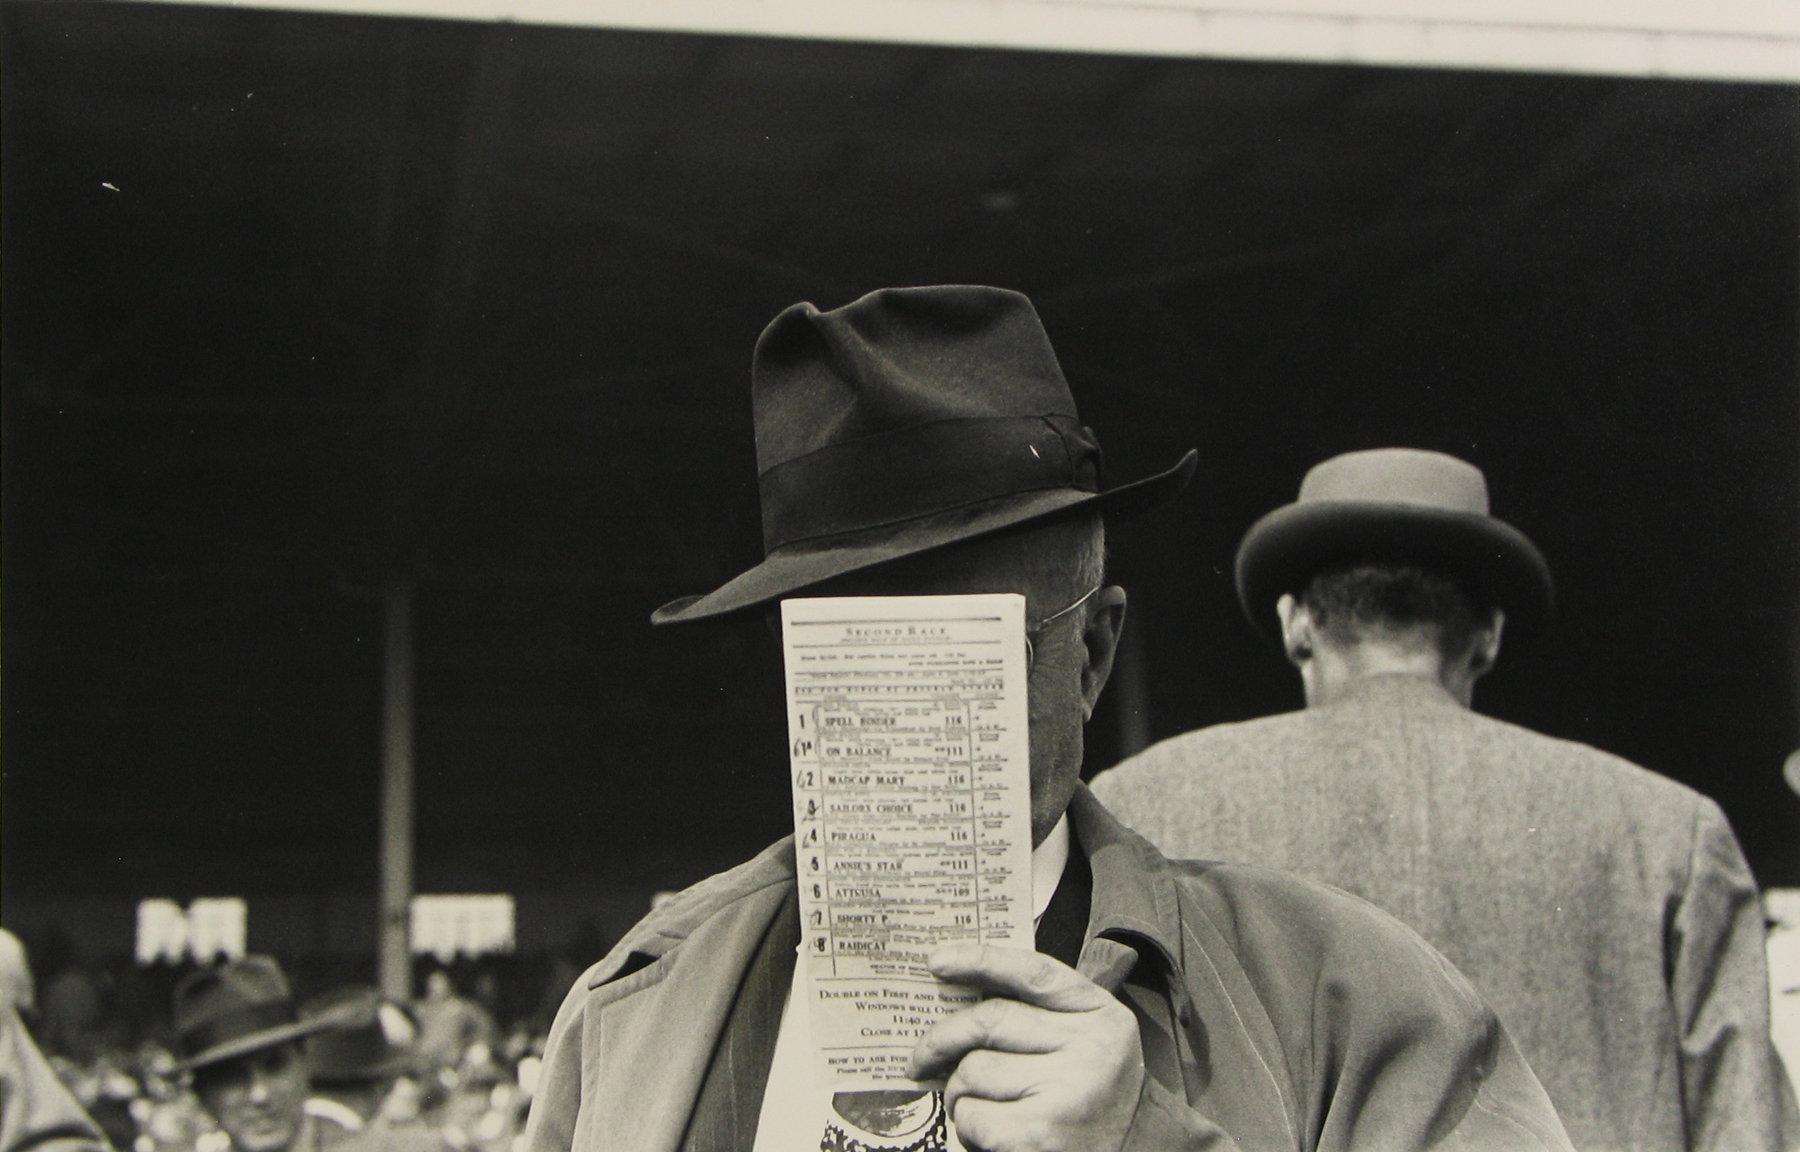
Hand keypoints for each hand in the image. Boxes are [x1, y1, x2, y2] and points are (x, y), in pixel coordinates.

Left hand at [907, 944, 1144, 1151]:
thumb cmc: (1095, 1100)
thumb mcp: (1088, 1043)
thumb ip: (1042, 1015)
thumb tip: (961, 996)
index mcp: (1101, 1015)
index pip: (1033, 972)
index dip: (980, 960)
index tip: (937, 960)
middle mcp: (1088, 1049)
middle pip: (989, 1021)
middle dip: (942, 1038)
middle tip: (922, 1056)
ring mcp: (1064, 1094)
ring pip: (973, 1071)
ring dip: (958, 1091)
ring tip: (972, 1104)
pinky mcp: (1037, 1136)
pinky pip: (973, 1115)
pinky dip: (967, 1125)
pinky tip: (987, 1133)